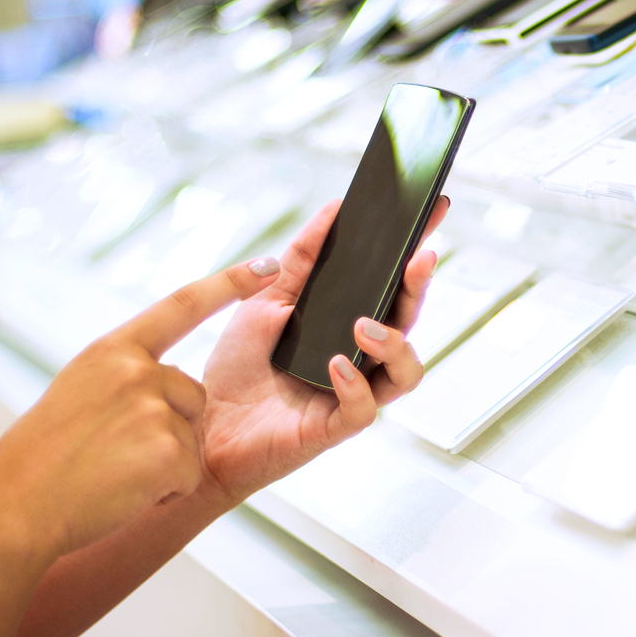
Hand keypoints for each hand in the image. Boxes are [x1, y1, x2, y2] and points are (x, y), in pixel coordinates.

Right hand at [0, 260, 281, 559]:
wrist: (13, 511)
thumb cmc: (41, 459)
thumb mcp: (78, 390)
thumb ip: (124, 373)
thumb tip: (162, 374)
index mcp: (113, 350)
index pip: (183, 304)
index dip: (229, 283)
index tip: (267, 266)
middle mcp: (137, 371)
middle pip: (193, 394)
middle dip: (170, 426)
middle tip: (113, 452)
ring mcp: (153, 409)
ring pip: (192, 435)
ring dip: (165, 461)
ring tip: (114, 471)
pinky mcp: (169, 451)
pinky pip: (189, 472)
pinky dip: (166, 490)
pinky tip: (125, 491)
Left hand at [196, 197, 447, 505]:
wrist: (201, 426)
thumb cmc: (238, 366)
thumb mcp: (266, 297)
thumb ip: (303, 257)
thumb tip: (335, 209)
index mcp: (349, 324)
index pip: (394, 286)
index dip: (416, 252)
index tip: (433, 212)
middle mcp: (361, 358)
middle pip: (408, 321)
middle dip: (419, 287)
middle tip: (418, 258)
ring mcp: (352, 393)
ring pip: (406, 372)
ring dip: (395, 344)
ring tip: (365, 325)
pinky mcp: (333, 428)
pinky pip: (364, 410)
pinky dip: (356, 385)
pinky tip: (336, 364)